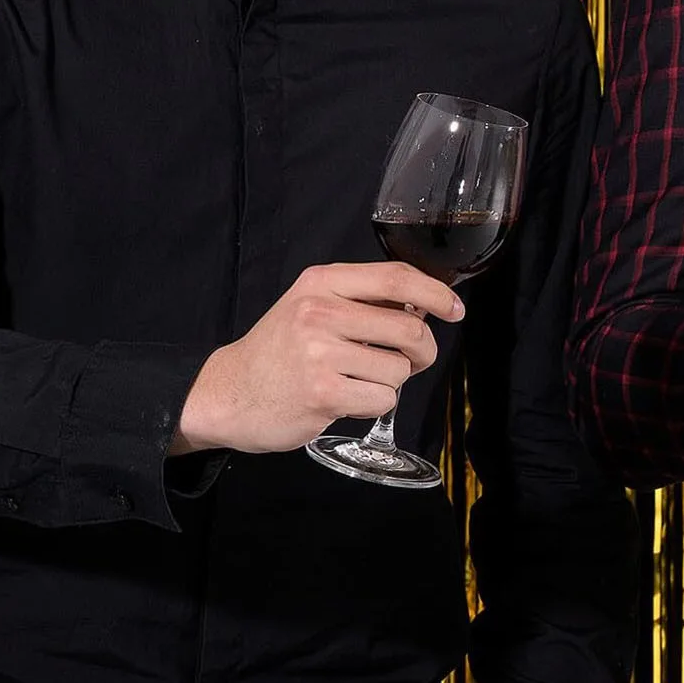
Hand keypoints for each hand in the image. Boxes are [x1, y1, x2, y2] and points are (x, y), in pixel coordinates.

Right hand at [170, 262, 463, 454]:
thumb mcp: (311, 305)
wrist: (228, 393)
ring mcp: (320, 352)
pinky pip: (381, 400)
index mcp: (322, 282)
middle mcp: (320, 311)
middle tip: (411, 360)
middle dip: (422, 350)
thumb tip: (425, 302)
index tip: (455, 308)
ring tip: (359, 380)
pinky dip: (374, 405)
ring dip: (391, 382)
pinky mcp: (322, 393)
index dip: (435, 292)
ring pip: (399, 369)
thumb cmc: (279, 350)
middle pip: (409, 327)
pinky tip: (346, 399)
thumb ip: (361, 299)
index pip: (396, 277)